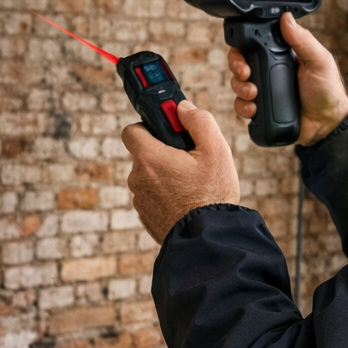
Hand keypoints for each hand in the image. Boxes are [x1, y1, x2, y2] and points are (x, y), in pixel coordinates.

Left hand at [122, 100, 240, 241]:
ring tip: (193, 185)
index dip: (148, 126)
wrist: (209, 239)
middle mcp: (138, 179)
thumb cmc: (212, 194)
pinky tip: (188, 201)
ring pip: (150, 178)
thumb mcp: (216, 149)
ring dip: (166, 176)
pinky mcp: (147, 218)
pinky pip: (153, 197)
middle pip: (144, 155)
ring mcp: (141, 200)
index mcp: (149, 158)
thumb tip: (183, 108)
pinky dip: (166, 196)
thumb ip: (199, 120)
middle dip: (164, 153)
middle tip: (190, 160)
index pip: (131, 130)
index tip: (167, 130)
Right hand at [228, 12, 347, 146]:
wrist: (326, 125)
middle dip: (237, 67)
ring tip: (254, 94)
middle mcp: (268, 71)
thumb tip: (286, 18)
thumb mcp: (319, 61)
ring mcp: (264, 90)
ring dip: (240, 88)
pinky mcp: (261, 109)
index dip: (243, 46)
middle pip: (239, 63)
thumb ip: (303, 40)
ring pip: (237, 84)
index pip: (254, 44)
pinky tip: (254, 109)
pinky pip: (241, 106)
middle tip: (246, 74)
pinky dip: (243, 106)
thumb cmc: (328, 91)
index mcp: (281, 56)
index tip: (245, 55)